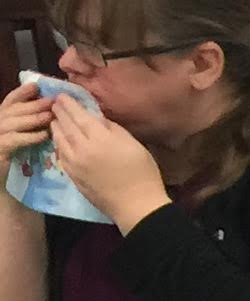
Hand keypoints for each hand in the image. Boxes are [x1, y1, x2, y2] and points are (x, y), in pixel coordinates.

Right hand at [0, 80, 52, 160]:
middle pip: (12, 109)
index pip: (10, 101)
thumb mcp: (20, 136)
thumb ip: (28, 123)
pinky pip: (14, 140)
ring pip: (12, 122)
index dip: (22, 92)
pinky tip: (44, 136)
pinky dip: (29, 136)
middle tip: (52, 101)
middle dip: (33, 104)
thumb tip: (49, 112)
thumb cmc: (12, 158)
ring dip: (33, 118)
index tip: (36, 86)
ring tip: (50, 117)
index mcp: (1, 118)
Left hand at [47, 93, 169, 228]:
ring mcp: (74, 163)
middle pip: (66, 125)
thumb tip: (97, 119)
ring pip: (59, 140)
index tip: (63, 95)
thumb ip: (113, 129)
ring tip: (55, 120)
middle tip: (55, 103)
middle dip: (59, 112)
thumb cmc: (143, 173)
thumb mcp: (134, 145)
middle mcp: (82, 148)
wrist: (136, 205)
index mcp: (100, 138)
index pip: (79, 116)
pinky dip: (58, 144)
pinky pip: (60, 155)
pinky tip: (60, 141)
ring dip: (56, 127)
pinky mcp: (72, 175)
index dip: (69, 104)